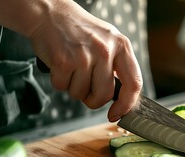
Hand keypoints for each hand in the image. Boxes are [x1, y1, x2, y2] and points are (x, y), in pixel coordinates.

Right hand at [29, 1, 141, 121]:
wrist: (50, 14)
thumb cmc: (81, 32)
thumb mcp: (108, 42)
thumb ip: (118, 67)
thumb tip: (123, 100)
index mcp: (122, 46)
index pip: (134, 83)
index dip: (127, 105)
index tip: (117, 114)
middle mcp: (105, 50)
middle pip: (104, 95)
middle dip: (93, 99)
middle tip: (86, 88)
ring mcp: (84, 55)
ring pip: (81, 94)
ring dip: (74, 87)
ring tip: (72, 67)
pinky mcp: (63, 60)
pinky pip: (62, 87)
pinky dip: (59, 81)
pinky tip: (60, 65)